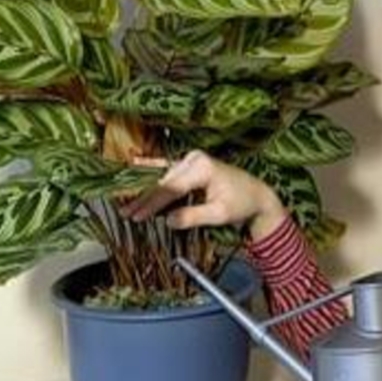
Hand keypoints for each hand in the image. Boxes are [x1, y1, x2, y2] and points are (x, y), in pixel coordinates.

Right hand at [120, 150, 286, 240]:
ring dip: (145, 192)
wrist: (256, 196)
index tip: (136, 216)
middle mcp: (194, 159)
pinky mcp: (189, 166)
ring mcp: (191, 160)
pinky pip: (167, 171)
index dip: (151, 204)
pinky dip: (151, 174)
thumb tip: (168, 220)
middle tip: (125, 213)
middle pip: (163, 182)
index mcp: (203, 167)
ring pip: (162, 178)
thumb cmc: (242, 204)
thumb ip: (193, 216)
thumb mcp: (220, 214)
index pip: (171, 188)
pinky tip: (134, 165)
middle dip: (144, 199)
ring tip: (126, 205)